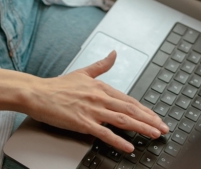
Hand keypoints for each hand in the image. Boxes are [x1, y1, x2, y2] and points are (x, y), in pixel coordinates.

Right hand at [0, 52, 169, 152]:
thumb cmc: (58, 86)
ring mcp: (92, 110)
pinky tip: (129, 146)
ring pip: (123, 119)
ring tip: (154, 134)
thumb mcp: (83, 72)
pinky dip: (118, 140)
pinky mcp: (82, 122)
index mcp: (101, 87)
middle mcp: (99, 97)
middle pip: (130, 109)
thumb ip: (101, 65)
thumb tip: (114, 54)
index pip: (128, 100)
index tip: (156, 117)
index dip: (145, 109)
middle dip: (150, 120)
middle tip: (163, 128)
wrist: (37, 93)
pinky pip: (104, 133)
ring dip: (141, 127)